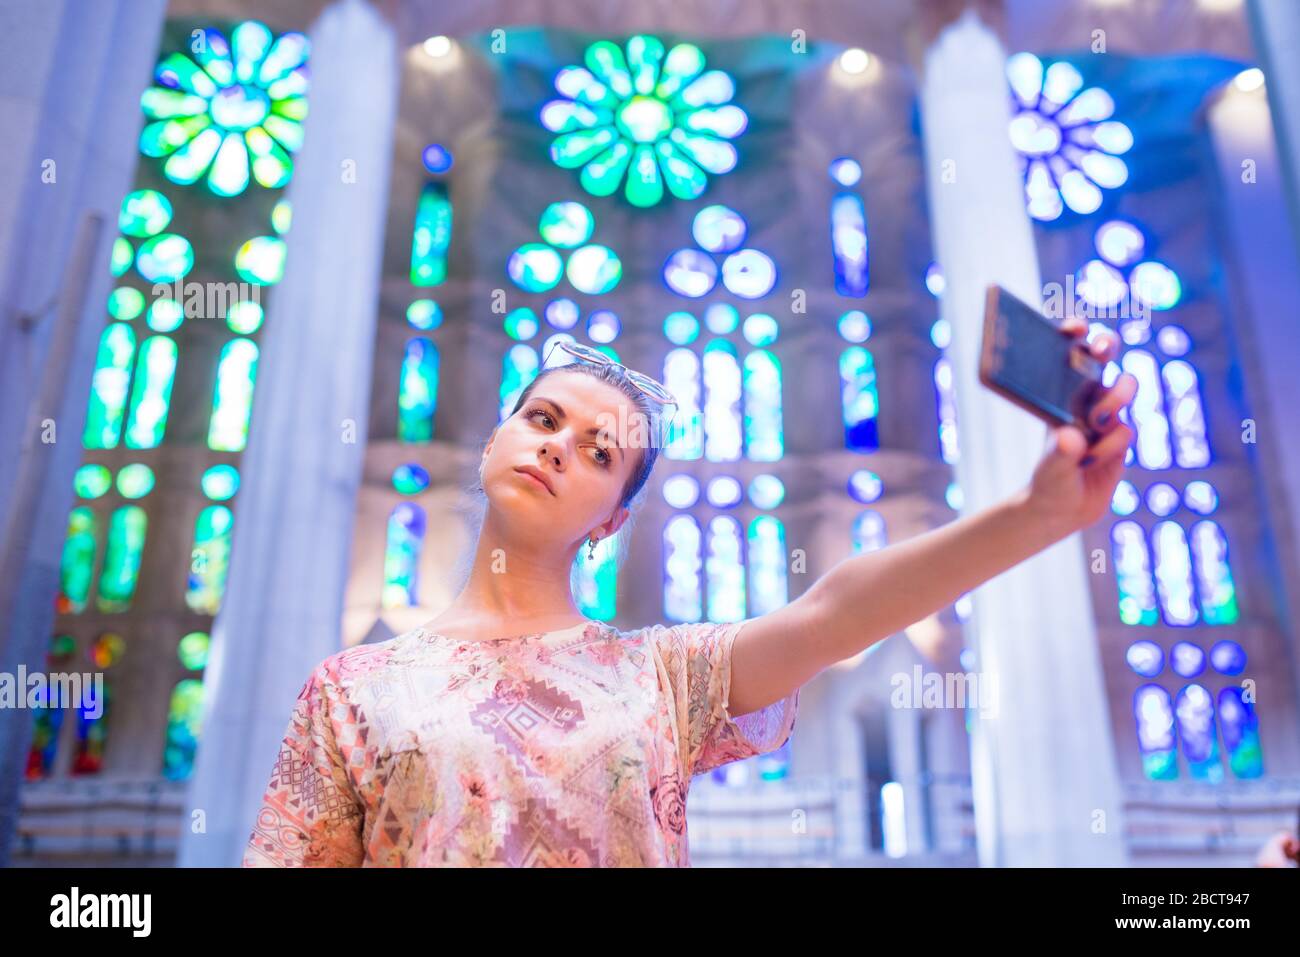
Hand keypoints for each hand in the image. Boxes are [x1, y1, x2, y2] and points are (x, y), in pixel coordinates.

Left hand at [1020, 317, 1137, 538]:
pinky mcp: (1121, 438)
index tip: (1075, 327)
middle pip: (1103, 358)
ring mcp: (1106, 417)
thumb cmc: (1047, 483)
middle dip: (1105, 346)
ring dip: (1114, 398)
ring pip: (1123, 389)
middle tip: (1102, 348)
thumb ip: (1059, 455)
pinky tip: (1094, 460)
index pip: (1068, 354)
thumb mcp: (1048, 471)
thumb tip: (1070, 437)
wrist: (1063, 511)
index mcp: (1058, 394)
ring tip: (1096, 420)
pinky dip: (1112, 443)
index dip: (1075, 334)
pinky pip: (1126, 430)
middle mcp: (1084, 399)